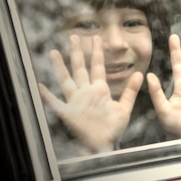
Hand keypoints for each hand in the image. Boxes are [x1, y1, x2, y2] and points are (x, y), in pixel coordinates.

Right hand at [38, 35, 141, 153]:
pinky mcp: (68, 113)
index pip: (97, 66)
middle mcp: (86, 92)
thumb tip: (139, 73)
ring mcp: (76, 101)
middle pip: (80, 68)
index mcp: (99, 90)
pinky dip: (47, 96)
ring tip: (54, 52)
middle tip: (74, 36)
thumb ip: (131, 90)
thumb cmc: (113, 127)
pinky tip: (40, 86)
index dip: (97, 52)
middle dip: (77, 52)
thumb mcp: (125, 107)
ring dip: (60, 67)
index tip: (96, 38)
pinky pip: (55, 103)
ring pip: (66, 80)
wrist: (105, 144)